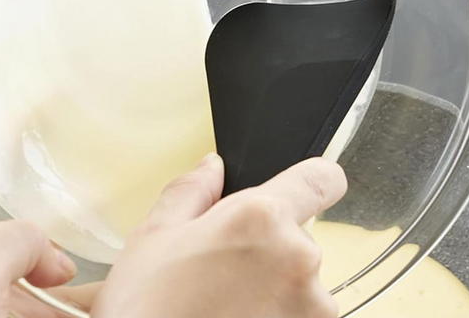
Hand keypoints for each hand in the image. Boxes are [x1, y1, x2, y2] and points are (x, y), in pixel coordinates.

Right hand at [92, 153, 346, 317]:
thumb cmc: (146, 310)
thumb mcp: (153, 236)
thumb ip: (192, 190)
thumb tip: (212, 167)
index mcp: (261, 217)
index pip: (322, 179)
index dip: (314, 180)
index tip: (305, 190)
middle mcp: (298, 259)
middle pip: (299, 237)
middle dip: (270, 249)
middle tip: (225, 273)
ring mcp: (311, 308)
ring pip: (302, 284)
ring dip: (276, 291)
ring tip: (227, 307)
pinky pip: (301, 317)